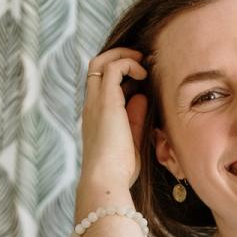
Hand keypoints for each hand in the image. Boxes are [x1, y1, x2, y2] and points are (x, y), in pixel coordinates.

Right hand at [79, 47, 148, 193]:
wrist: (106, 180)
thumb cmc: (119, 169)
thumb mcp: (131, 139)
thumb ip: (135, 117)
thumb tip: (141, 96)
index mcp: (96, 115)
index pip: (101, 83)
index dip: (118, 73)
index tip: (139, 76)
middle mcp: (92, 104)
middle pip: (96, 65)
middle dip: (118, 56)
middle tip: (140, 60)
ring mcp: (96, 101)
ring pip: (101, 61)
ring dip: (123, 56)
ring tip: (143, 62)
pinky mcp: (106, 101)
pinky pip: (114, 68)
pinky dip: (129, 64)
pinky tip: (143, 75)